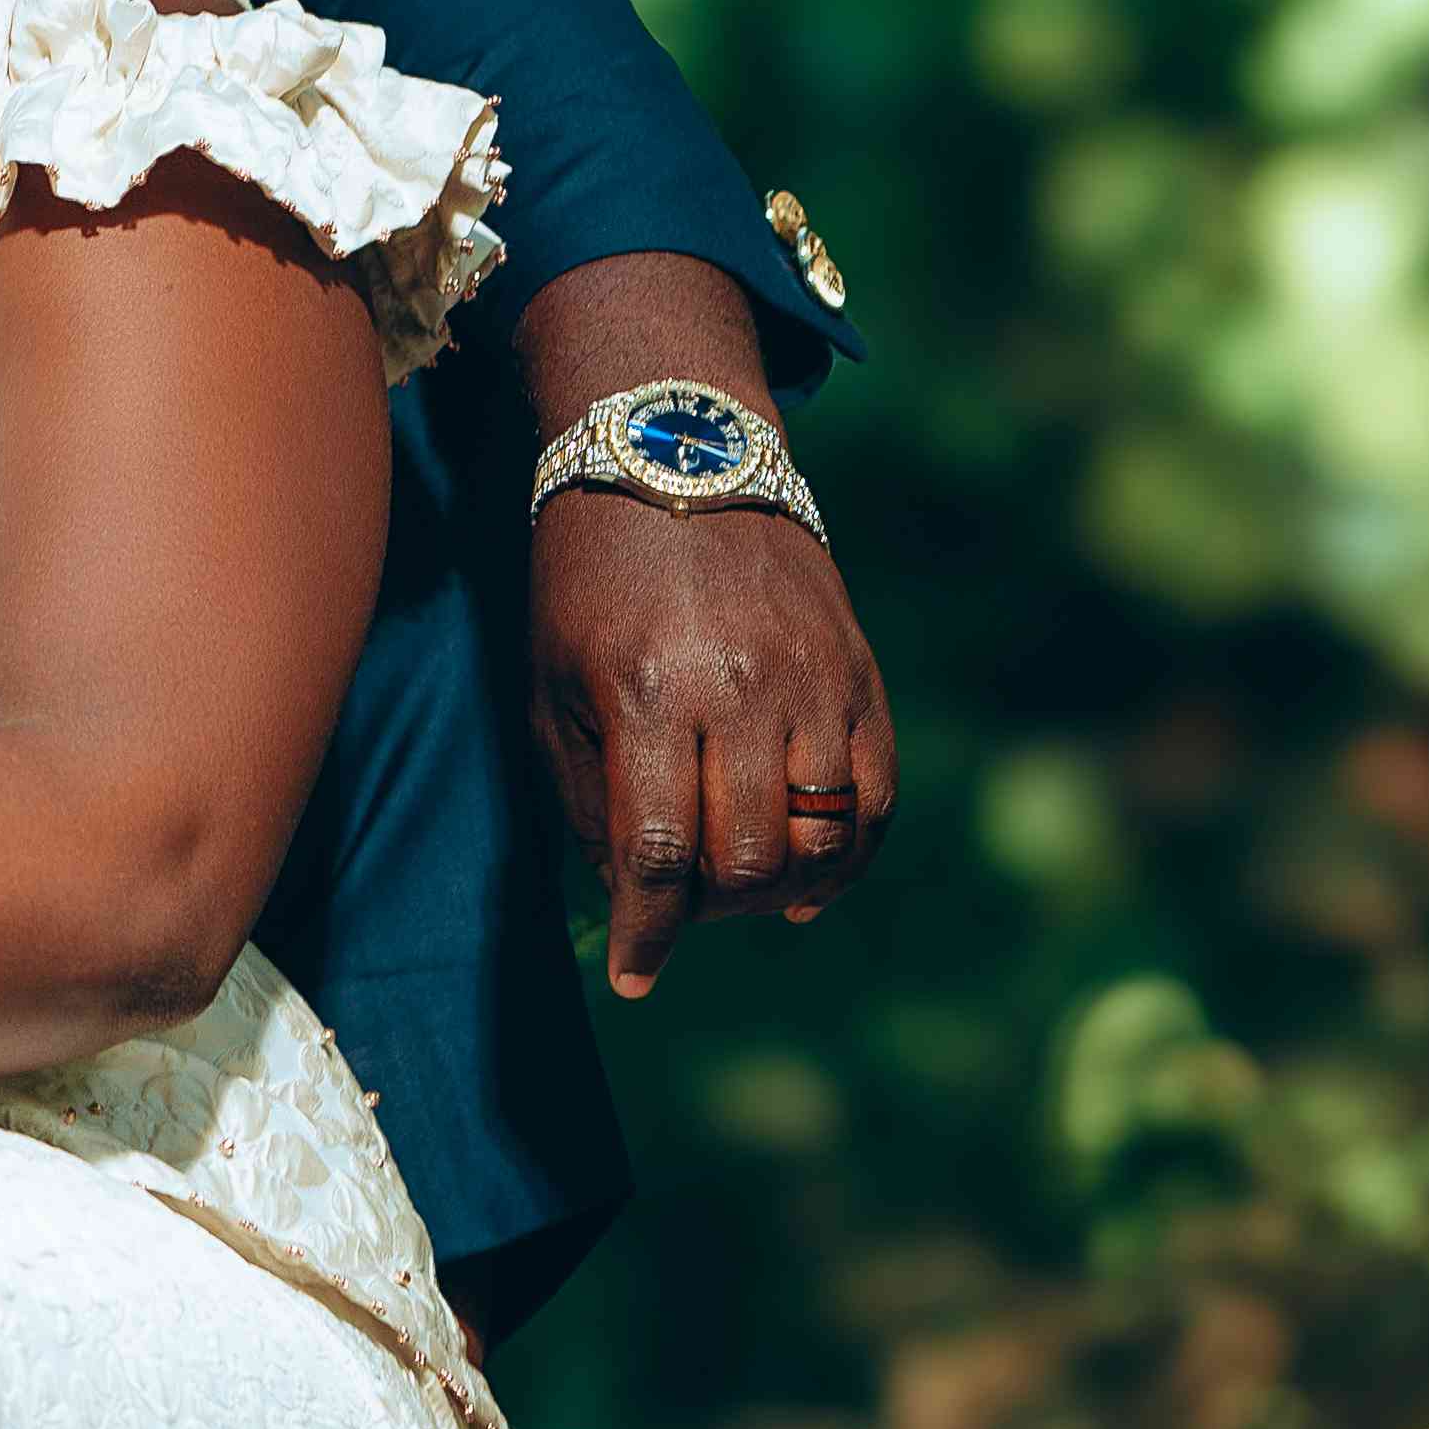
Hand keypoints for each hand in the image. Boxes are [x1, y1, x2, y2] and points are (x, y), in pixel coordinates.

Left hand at [530, 496, 900, 1000]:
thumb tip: (626, 895)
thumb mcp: (553, 677)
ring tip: (737, 892)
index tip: (634, 977)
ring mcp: (811, 679)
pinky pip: (875, 797)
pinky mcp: (858, 670)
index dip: (648, 932)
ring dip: (776, 891)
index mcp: (645, 690)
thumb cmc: (591, 574)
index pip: (656, 853)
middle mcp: (738, 689)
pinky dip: (849, 858)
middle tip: (680, 911)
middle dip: (708, 911)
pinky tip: (808, 884)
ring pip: (821, 839)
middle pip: (744, 857)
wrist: (676, 452)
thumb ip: (585, 792)